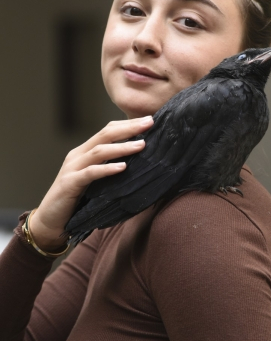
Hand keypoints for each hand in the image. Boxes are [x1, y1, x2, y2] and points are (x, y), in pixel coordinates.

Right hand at [29, 116, 153, 250]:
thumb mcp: (96, 181)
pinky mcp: (69, 184)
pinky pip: (90, 173)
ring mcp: (72, 168)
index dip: (127, 124)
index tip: (149, 120)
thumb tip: (138, 164)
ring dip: (122, 147)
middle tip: (149, 123)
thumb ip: (109, 168)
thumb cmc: (77, 201)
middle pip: (105, 135)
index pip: (107, 131)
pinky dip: (107, 169)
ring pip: (99, 151)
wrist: (51, 221)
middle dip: (129, 128)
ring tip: (141, 145)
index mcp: (84, 152)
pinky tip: (122, 167)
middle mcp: (78, 156)